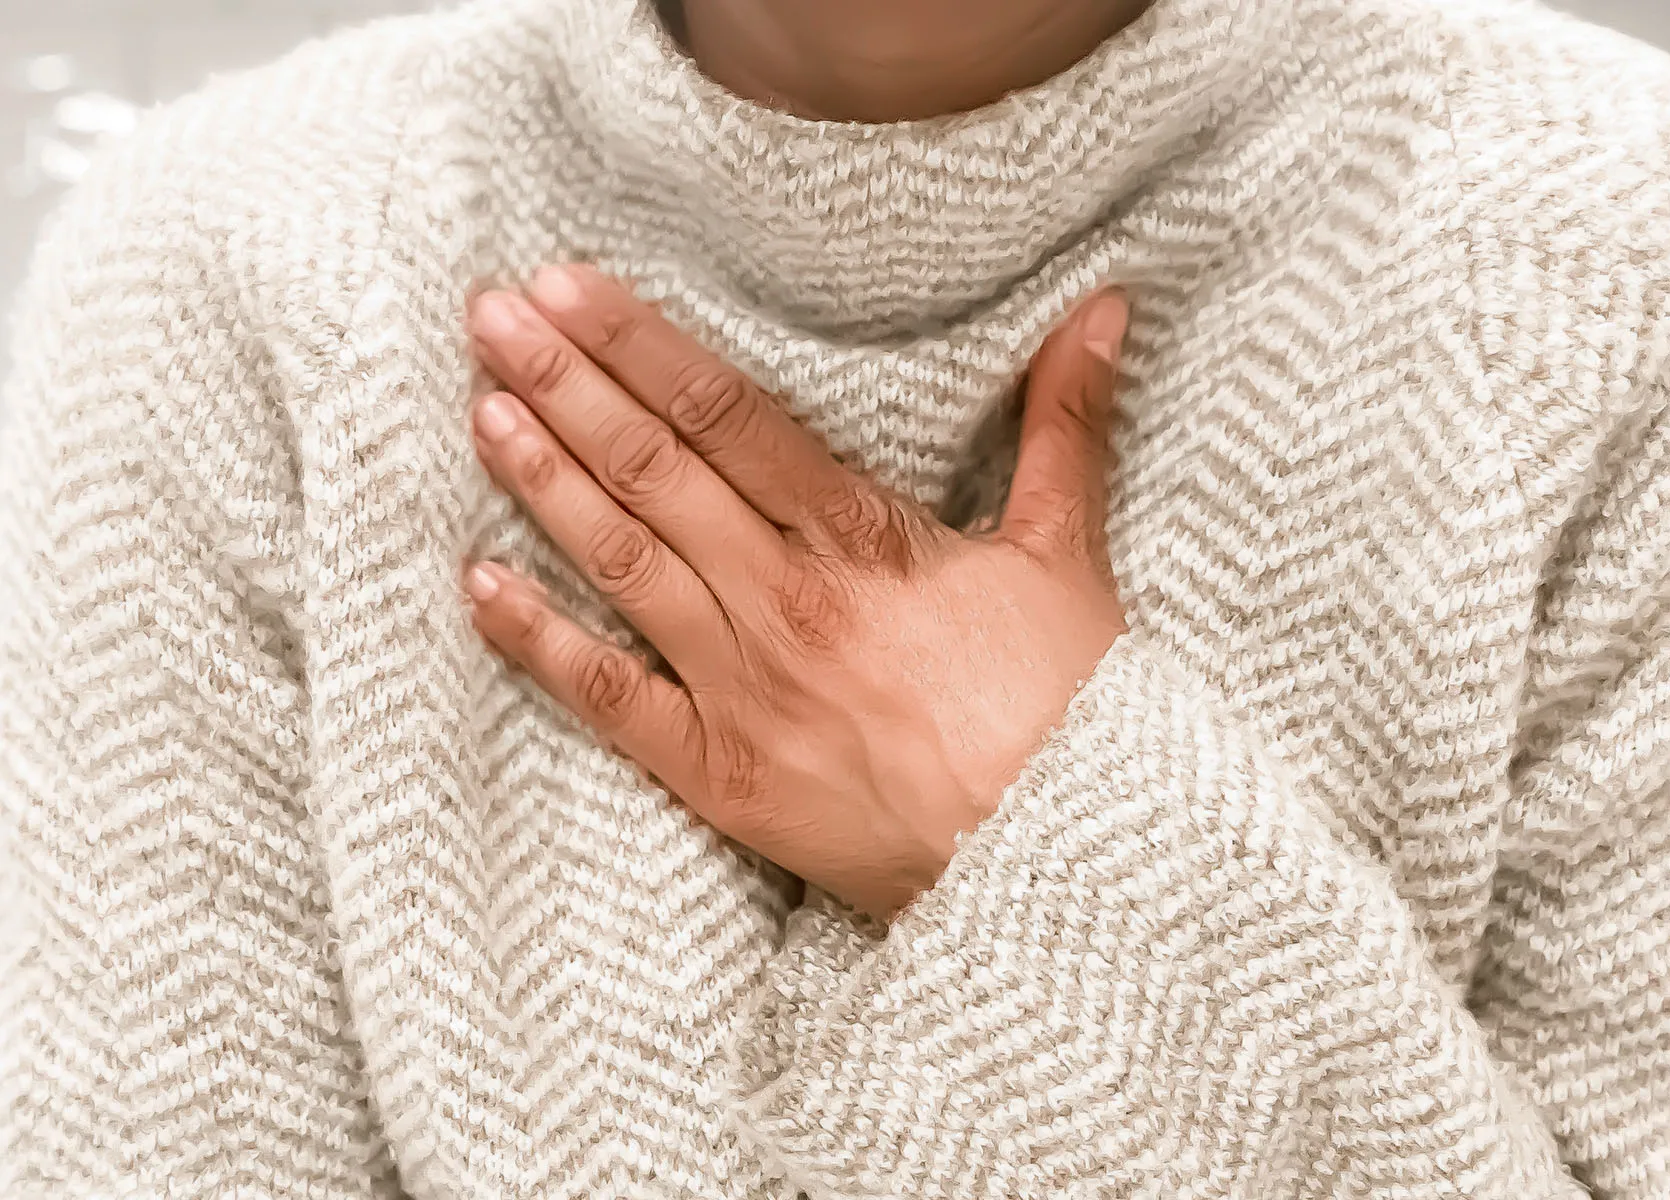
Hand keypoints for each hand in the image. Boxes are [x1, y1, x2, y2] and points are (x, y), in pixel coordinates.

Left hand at [462, 266, 1129, 918]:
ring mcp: (743, 687)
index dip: (639, 345)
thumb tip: (1106, 306)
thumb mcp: (1067, 551)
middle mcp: (785, 599)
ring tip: (480, 411)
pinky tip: (478, 586)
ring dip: (545, 483)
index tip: (568, 287)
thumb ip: (1064, 422)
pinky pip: (610, 698)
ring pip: (623, 564)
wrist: (1057, 860)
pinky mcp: (719, 770)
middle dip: (565, 386)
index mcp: (862, 538)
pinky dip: (540, 642)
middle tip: (489, 318)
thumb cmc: (1063, 705)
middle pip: (654, 472)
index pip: (727, 416)